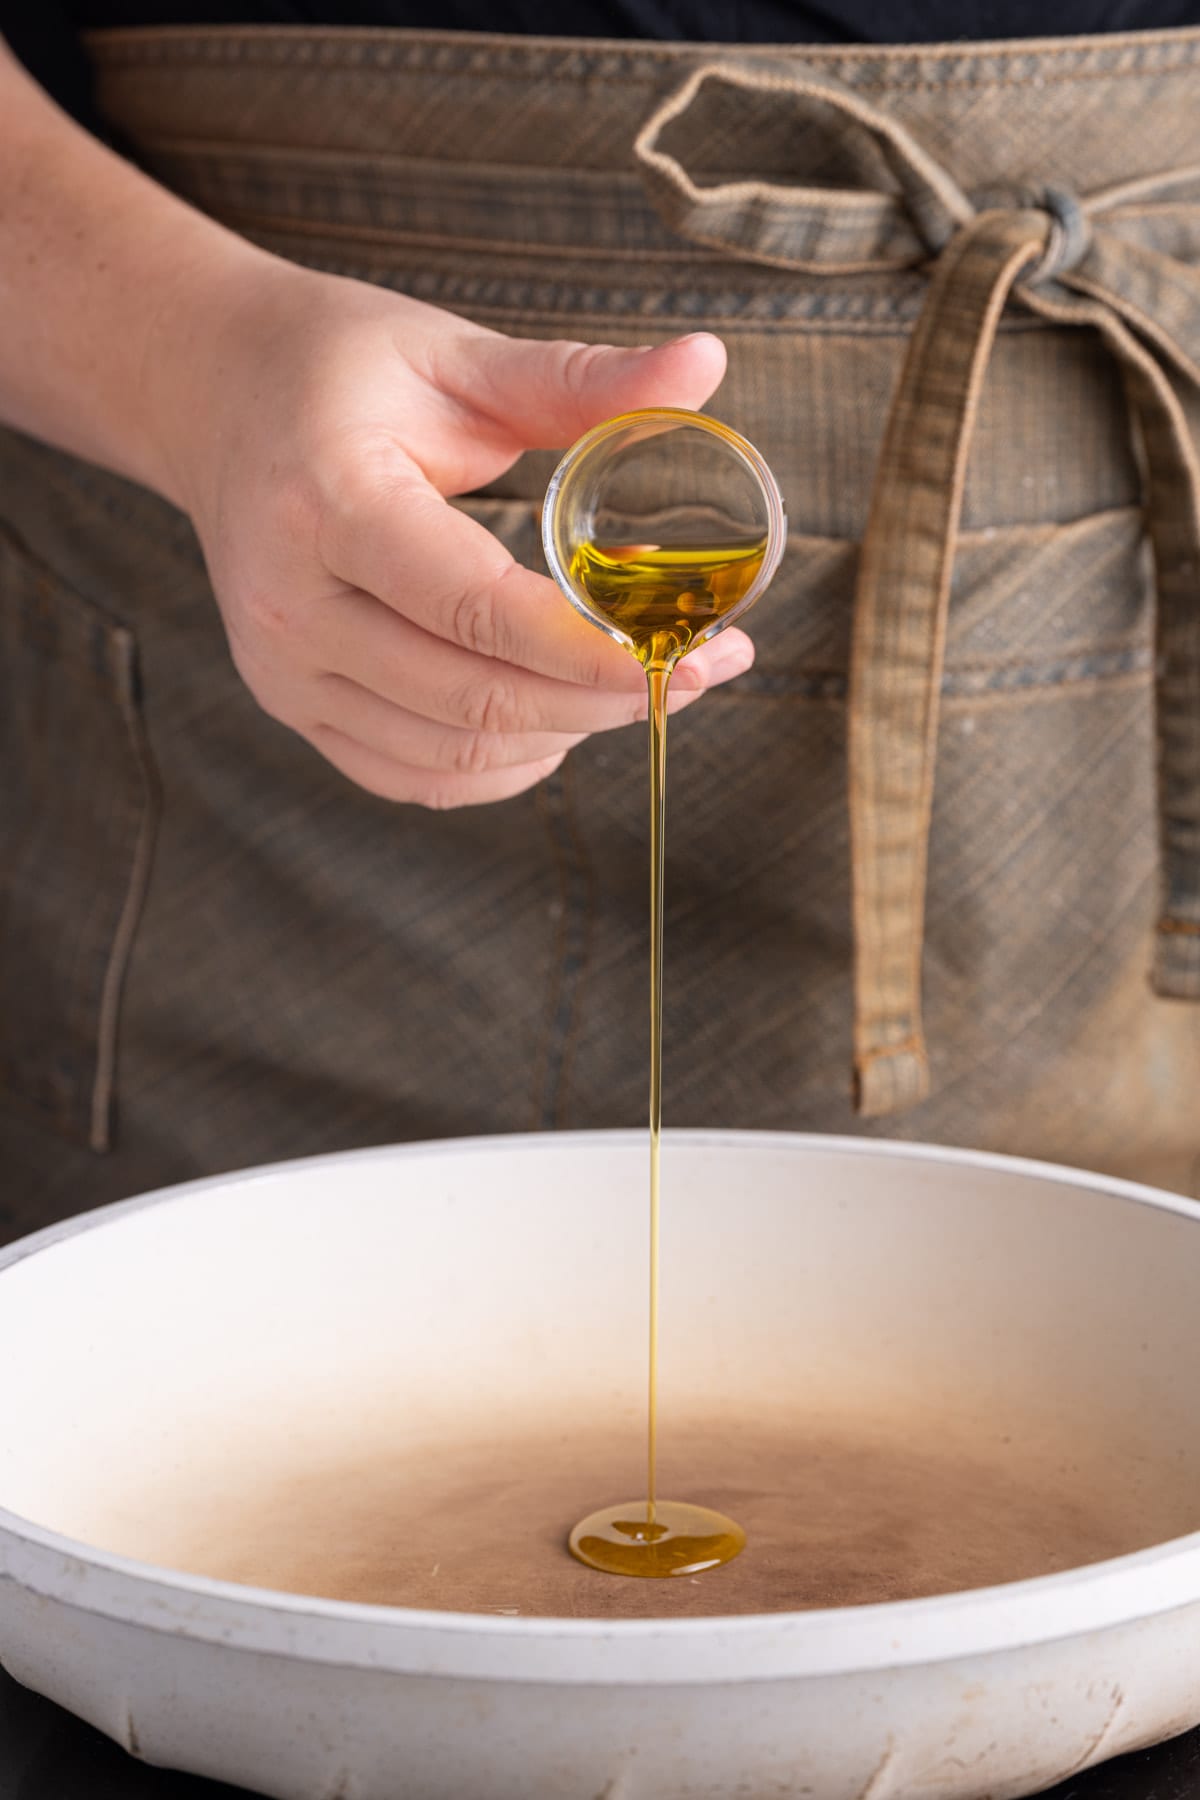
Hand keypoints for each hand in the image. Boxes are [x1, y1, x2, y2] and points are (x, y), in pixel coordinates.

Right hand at [163, 265, 754, 807]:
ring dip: (564, 735)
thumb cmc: (337, 369)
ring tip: (639, 688)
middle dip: (603, 700)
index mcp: (326, 501)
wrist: (214, 400)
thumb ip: (580, 380)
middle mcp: (290, 604)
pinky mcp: (293, 708)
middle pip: (473, 696)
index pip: (473, 608)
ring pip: (453, 752)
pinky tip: (557, 726)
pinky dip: (501, 767)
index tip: (693, 651)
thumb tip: (708, 365)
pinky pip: (414, 776)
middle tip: (700, 671)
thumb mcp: (453, 356)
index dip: (589, 649)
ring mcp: (283, 671)